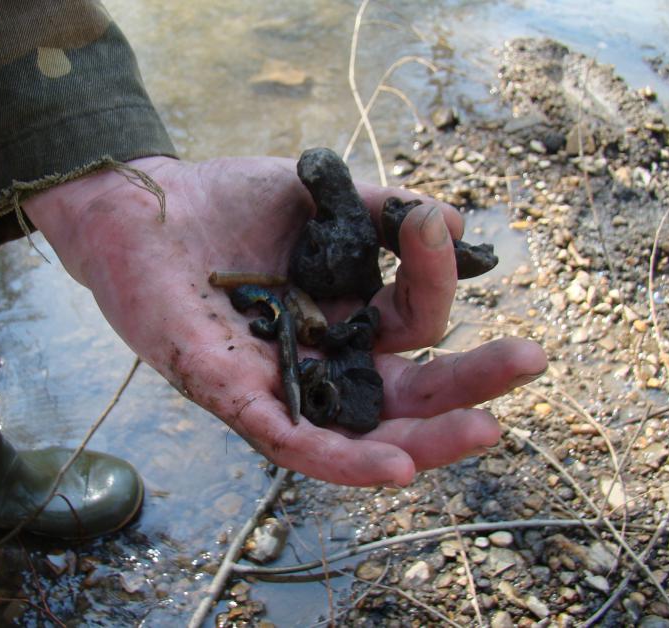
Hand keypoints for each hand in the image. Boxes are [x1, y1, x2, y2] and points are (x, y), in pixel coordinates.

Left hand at [23, 156, 546, 486]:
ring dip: (422, 442)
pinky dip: (340, 458)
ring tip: (485, 430)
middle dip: (467, 385)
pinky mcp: (228, 393)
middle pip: (403, 395)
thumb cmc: (223, 204)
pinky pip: (287, 439)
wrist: (139, 205)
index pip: (410, 320)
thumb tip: (454, 219)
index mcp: (343, 318)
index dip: (433, 275)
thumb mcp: (317, 197)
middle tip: (528, 361)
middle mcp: (318, 360)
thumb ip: (381, 211)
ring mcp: (276, 382)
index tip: (432, 224)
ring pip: (357, 436)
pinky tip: (395, 466)